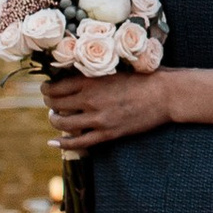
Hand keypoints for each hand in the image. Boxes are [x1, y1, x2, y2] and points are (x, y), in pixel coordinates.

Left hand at [44, 67, 175, 149]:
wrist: (165, 94)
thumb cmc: (144, 77)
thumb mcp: (115, 69)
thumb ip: (95, 74)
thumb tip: (75, 76)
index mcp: (92, 80)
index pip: (56, 87)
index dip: (47, 89)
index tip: (47, 89)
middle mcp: (90, 100)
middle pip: (56, 104)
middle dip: (49, 103)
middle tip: (50, 102)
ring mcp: (98, 118)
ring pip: (62, 123)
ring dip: (54, 120)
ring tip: (55, 117)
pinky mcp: (107, 133)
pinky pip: (78, 142)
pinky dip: (62, 143)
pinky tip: (54, 142)